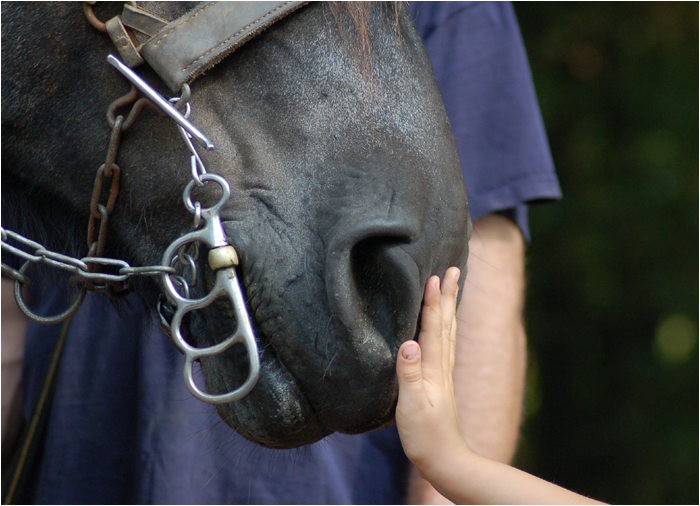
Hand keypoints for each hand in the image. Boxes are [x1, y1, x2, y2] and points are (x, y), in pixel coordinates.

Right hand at [395, 267, 470, 480]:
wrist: (444, 459)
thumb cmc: (424, 435)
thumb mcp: (411, 406)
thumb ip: (409, 374)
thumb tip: (409, 344)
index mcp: (433, 368)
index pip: (433, 328)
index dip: (433, 302)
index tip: (435, 276)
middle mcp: (442, 366)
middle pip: (446, 323)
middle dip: (449, 295)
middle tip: (454, 268)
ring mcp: (444, 372)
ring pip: (449, 331)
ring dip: (451, 306)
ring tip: (454, 286)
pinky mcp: (441, 380)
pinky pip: (447, 343)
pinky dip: (447, 326)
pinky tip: (446, 324)